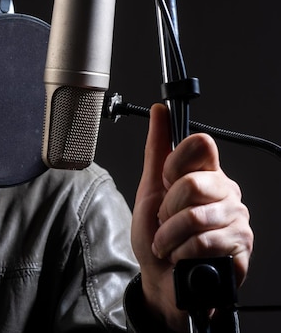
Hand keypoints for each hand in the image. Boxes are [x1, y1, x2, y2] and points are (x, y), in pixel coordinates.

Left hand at [131, 104, 252, 330]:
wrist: (160, 278)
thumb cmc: (156, 236)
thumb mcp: (149, 189)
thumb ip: (156, 149)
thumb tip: (159, 110)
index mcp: (205, 173)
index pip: (201, 144)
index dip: (175, 163)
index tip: (165, 181)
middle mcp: (225, 191)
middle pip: (193, 182)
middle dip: (167, 209)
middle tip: (165, 221)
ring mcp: (236, 217)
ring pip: (195, 216)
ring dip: (170, 235)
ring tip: (169, 243)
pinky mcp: (240, 244)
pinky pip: (205, 241)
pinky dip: (182, 251)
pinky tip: (182, 256)